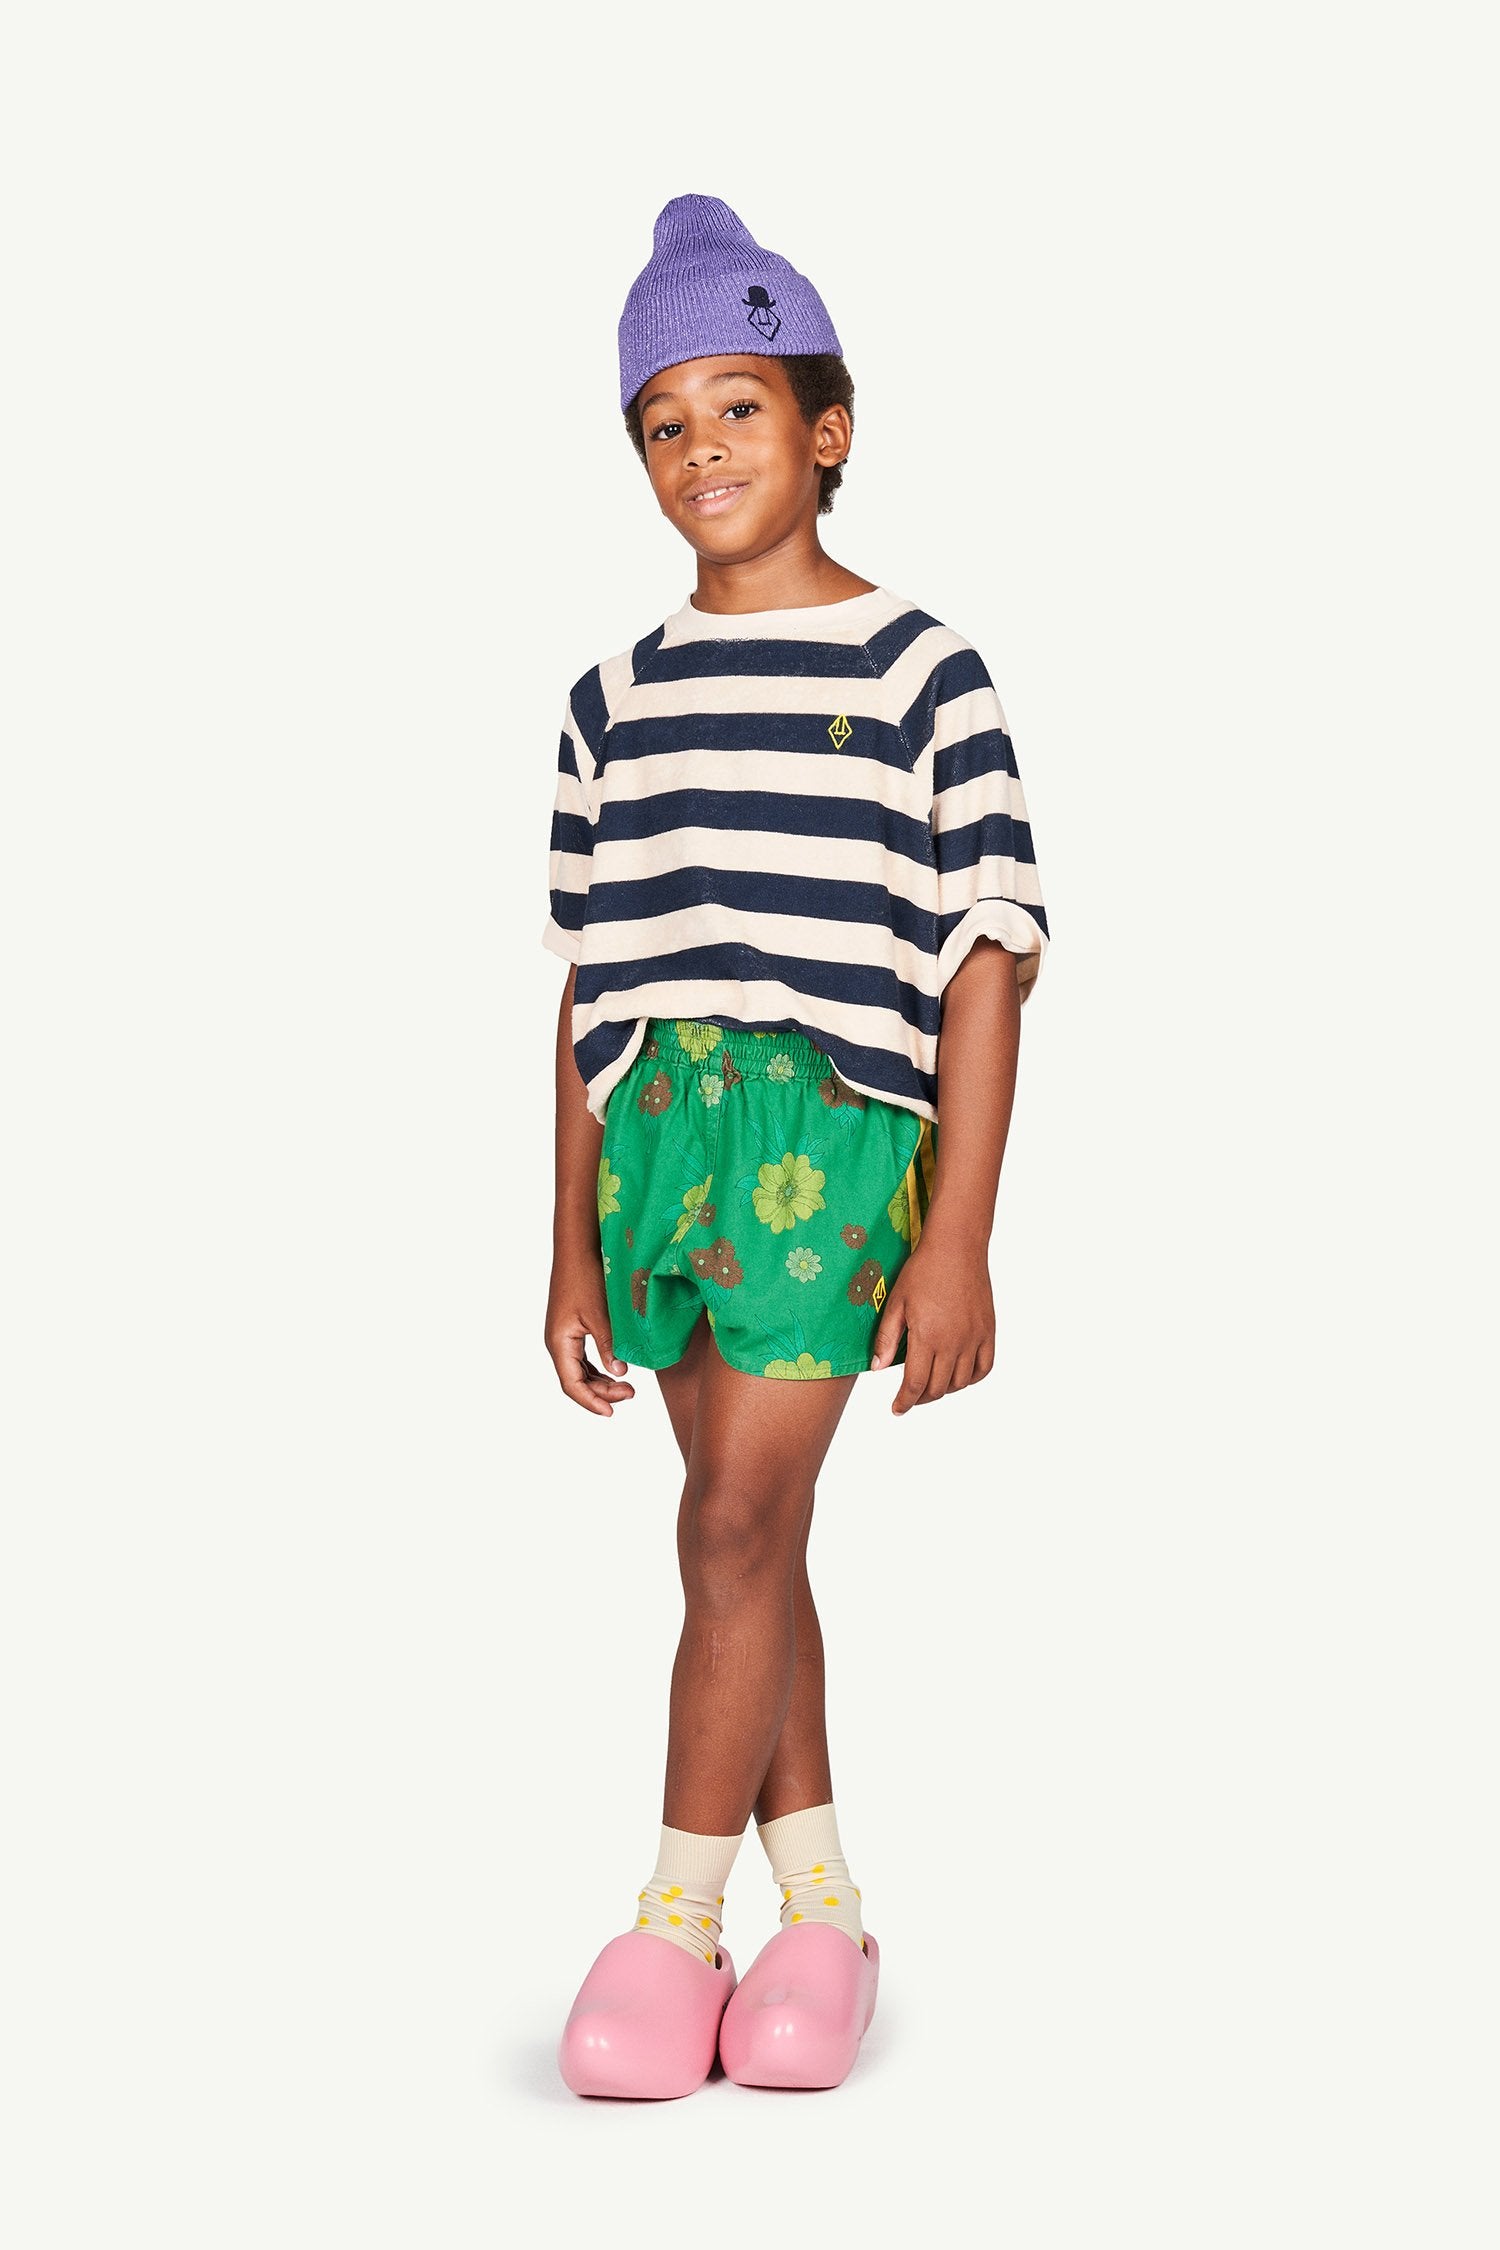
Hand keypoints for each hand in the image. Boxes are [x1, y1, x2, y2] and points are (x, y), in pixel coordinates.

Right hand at [545, 1250, 635, 1416]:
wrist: (577, 1248)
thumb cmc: (586, 1277)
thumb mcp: (601, 1315)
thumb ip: (609, 1345)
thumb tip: (620, 1374)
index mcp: (559, 1342)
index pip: (572, 1385)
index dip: (591, 1402)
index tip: (612, 1412)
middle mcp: (557, 1342)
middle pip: (576, 1381)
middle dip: (602, 1392)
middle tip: (631, 1394)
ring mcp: (563, 1335)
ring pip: (580, 1371)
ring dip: (601, 1381)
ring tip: (629, 1386)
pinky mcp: (571, 1328)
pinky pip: (582, 1358)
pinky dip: (598, 1368)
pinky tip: (616, 1369)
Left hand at [868, 1238, 994, 1413]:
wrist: (956, 1247)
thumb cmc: (922, 1271)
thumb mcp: (896, 1303)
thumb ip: (887, 1339)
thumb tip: (877, 1368)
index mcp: (928, 1337)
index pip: (916, 1384)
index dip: (904, 1401)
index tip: (897, 1409)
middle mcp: (954, 1342)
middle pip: (939, 1388)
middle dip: (921, 1398)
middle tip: (910, 1397)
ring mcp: (975, 1338)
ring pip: (961, 1382)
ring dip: (944, 1390)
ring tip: (931, 1385)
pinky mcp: (988, 1331)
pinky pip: (984, 1367)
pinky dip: (971, 1378)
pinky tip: (958, 1376)